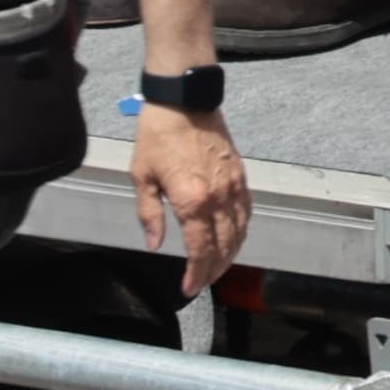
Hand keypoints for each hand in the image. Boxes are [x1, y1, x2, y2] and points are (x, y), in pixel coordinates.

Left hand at [128, 102, 249, 293]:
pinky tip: (233, 237)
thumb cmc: (157, 137)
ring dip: (232, 254)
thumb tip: (155, 244)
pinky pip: (247, 210)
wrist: (185, 100)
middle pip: (224, 245)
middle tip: (201, 283)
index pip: (200, 249)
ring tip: (217, 268)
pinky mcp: (240, 174)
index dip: (196, 274)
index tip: (188, 289)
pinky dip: (242, 230)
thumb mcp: (141, 177)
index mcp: (192, 200)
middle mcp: (218, 196)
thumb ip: (150, 214)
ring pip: (240, 230)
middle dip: (214, 270)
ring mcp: (233, 185)